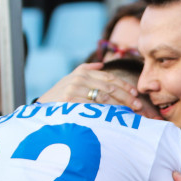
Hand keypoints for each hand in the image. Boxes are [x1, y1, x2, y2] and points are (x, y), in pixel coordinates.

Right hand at [37, 62, 153, 115]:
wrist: (41, 106)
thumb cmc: (60, 94)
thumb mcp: (71, 78)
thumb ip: (86, 70)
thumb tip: (101, 64)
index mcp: (83, 72)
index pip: (109, 77)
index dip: (124, 85)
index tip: (135, 93)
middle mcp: (80, 78)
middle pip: (110, 87)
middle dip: (126, 97)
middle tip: (138, 105)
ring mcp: (74, 89)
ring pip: (104, 97)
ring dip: (119, 105)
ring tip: (130, 112)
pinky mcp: (70, 100)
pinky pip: (93, 106)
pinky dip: (106, 112)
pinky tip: (115, 116)